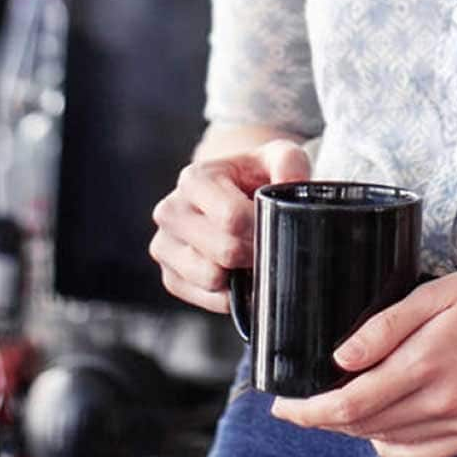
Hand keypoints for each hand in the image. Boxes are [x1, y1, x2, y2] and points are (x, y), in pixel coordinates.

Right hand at [149, 139, 310, 312]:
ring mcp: (165, 246)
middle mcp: (170, 211)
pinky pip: (207, 299)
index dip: (261, 228)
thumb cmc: (253, 176)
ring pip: (212, 278)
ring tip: (251, 256)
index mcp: (193, 179)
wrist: (231, 194)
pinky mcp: (170, 277)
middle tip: (267, 243)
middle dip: (255, 253)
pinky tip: (237, 273)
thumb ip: (289, 162)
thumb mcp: (275, 157)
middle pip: (225, 251)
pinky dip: (230, 294)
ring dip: (241, 274)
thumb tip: (292, 181)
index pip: (231, 217)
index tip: (274, 225)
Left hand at [271, 261, 456, 456]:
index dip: (309, 412)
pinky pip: (423, 456)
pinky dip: (393, 446)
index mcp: (426, 365)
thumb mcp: (436, 293)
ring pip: (390, 443)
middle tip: (301, 404)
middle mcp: (443, 404)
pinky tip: (384, 427)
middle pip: (364, 427)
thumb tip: (340, 359)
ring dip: (356, 431)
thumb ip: (385, 327)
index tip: (282, 407)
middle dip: (324, 420)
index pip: (350, 404)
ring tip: (338, 407)